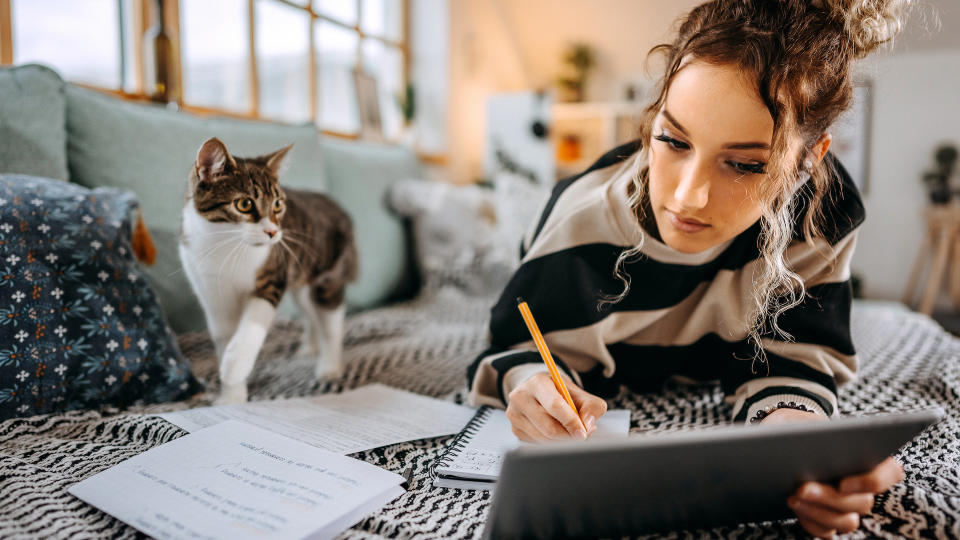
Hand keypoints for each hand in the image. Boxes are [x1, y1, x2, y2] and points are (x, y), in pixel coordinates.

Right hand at [506, 371, 606, 441]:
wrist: (540, 392)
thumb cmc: (560, 392)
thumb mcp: (578, 393)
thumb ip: (591, 406)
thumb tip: (588, 425)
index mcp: (537, 382)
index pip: (555, 406)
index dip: (571, 422)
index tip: (583, 433)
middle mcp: (521, 396)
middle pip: (548, 427)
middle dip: (568, 435)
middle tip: (581, 436)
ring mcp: (514, 414)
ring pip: (543, 438)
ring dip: (561, 440)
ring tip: (569, 432)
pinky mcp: (515, 428)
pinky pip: (537, 444)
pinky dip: (550, 442)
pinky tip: (554, 432)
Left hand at [764, 409, 905, 537]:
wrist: (775, 445)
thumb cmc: (793, 429)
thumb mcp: (797, 421)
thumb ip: (807, 428)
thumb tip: (805, 440)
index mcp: (867, 457)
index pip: (891, 472)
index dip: (873, 481)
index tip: (844, 483)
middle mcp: (862, 487)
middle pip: (862, 503)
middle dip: (831, 498)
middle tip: (802, 487)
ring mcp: (846, 507)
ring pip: (846, 522)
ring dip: (818, 512)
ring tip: (793, 496)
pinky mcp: (827, 521)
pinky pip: (826, 532)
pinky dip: (809, 522)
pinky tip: (794, 506)